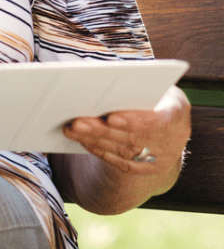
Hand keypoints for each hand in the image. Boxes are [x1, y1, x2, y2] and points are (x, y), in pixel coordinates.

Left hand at [63, 85, 190, 178]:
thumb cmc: (154, 91)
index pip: (157, 119)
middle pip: (134, 137)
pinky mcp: (151, 168)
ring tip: (72, 129)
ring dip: (96, 140)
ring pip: (125, 151)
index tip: (111, 118)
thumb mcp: (152, 82)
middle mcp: (175, 137)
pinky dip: (102, 152)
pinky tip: (84, 141)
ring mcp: (164, 156)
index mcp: (177, 110)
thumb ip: (135, 83)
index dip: (134, 120)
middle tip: (77, 122)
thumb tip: (102, 79)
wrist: (171, 118)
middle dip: (103, 130)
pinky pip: (124, 164)